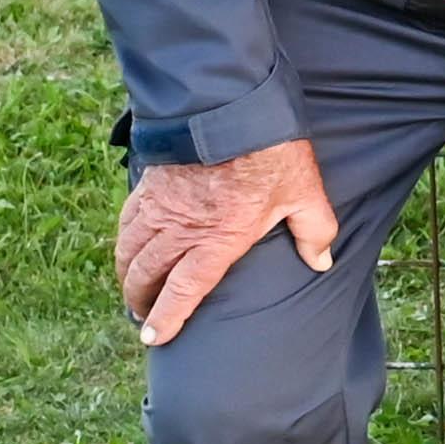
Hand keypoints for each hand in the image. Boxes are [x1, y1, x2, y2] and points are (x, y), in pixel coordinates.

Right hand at [114, 137, 339, 345]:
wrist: (231, 106)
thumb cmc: (271, 152)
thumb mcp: (304, 193)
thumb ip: (314, 231)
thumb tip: (321, 262)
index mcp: (217, 239)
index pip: (184, 290)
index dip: (166, 317)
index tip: (154, 337)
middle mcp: (180, 228)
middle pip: (147, 275)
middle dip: (140, 300)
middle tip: (142, 315)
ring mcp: (160, 206)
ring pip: (129, 250)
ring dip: (127, 274)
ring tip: (132, 289)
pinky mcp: (149, 184)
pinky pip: (126, 220)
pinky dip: (123, 240)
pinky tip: (127, 247)